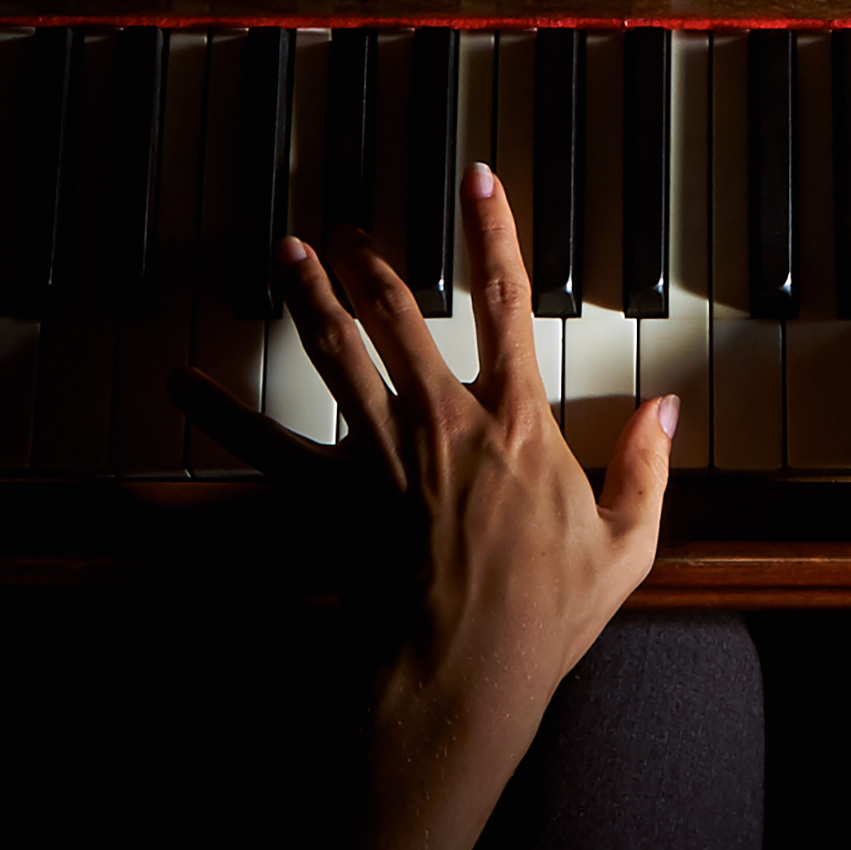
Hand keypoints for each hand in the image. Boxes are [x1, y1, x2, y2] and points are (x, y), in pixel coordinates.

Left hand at [177, 163, 676, 815]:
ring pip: (337, 356)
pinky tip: (181, 383)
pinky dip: (220, 414)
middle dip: (374, 264)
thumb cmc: (543, 618)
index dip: (494, 233)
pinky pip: (266, 448)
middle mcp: (445, 421)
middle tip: (352, 230)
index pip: (508, 303)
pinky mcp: (334, 498)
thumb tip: (669, 409)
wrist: (465, 671)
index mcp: (517, 423)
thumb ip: (647, 469)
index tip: (478, 178)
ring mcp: (383, 454)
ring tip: (287, 253)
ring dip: (309, 298)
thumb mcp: (625, 546)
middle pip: (401, 316)